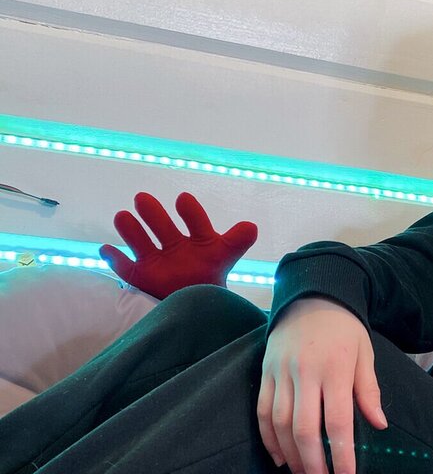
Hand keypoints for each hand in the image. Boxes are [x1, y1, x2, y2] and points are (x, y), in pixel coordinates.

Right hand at [98, 192, 256, 298]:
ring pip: (141, 244)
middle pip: (164, 229)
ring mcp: (156, 261)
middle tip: (143, 198)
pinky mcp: (140, 276)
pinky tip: (106, 249)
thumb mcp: (226, 258)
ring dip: (131, 231)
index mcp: (199, 240)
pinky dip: (114, 259)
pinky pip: (125, 267)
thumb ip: (236, 242)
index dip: (191, 213)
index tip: (183, 199)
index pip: (197, 223)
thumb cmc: (211, 278)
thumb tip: (252, 227)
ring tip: (122, 216)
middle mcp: (175, 246)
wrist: (197, 307)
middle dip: (154, 215)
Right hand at [259, 297, 387, 473]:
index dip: (341, 454)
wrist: (313, 296)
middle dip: (313, 462)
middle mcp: (305, 372)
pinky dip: (269, 437)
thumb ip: (369, 391)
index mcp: (335, 368)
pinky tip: (279, 455)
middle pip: (304, 428)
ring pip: (280, 423)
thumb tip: (379, 425)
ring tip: (302, 472)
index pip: (337, 421)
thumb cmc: (344, 329)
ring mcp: (281, 372)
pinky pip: (262, 411)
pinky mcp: (265, 372)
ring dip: (290, 454)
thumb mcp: (365, 353)